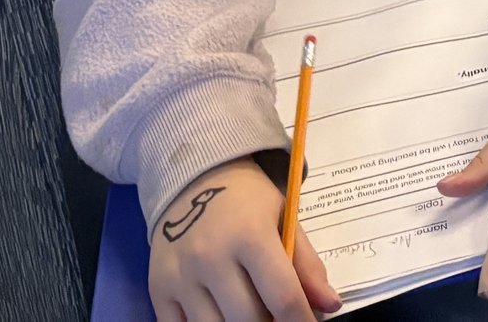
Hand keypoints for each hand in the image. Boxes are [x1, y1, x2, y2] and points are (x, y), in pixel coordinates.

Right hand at [148, 158, 338, 321]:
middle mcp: (211, 257)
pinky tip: (221, 313)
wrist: (193, 179)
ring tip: (251, 312)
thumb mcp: (284, 218)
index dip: (302, 320)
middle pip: (250, 320)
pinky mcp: (158, 290)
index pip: (283, 296)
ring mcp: (181, 276)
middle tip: (278, 314)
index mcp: (250, 235)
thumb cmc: (246, 200)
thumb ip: (307, 264)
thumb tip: (329, 305)